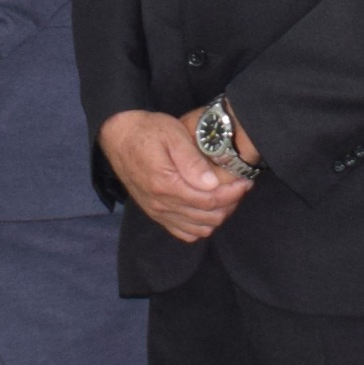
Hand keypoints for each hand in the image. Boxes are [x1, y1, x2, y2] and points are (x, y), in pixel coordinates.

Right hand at [101, 109, 246, 244]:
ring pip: (198, 228)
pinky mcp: (156, 214)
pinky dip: (200, 225)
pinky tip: (208, 208)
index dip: (232, 194)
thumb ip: (192, 161)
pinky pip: (184, 232)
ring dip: (218, 215)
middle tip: (240, 186)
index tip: (245, 182)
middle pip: (207, 217)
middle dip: (230, 204)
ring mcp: (158, 212)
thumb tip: (212, 183)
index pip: (209, 201)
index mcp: (166, 185)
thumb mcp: (172, 135)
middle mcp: (161, 204)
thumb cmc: (147, 132)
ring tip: (228, 195)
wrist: (118, 137)